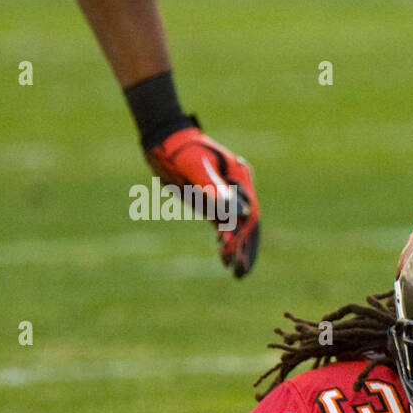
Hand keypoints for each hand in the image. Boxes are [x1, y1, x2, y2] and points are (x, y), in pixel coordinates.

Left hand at [145, 119, 260, 276]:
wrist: (164, 140)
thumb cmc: (179, 150)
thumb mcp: (196, 169)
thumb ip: (216, 190)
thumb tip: (241, 214)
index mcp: (240, 179)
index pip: (249, 214)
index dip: (245, 237)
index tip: (236, 255)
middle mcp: (238, 189)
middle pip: (248, 224)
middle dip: (246, 249)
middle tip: (241, 272)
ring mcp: (226, 197)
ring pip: (237, 228)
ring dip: (237, 249)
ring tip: (236, 272)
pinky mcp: (213, 203)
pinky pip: (224, 226)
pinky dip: (225, 241)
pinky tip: (223, 257)